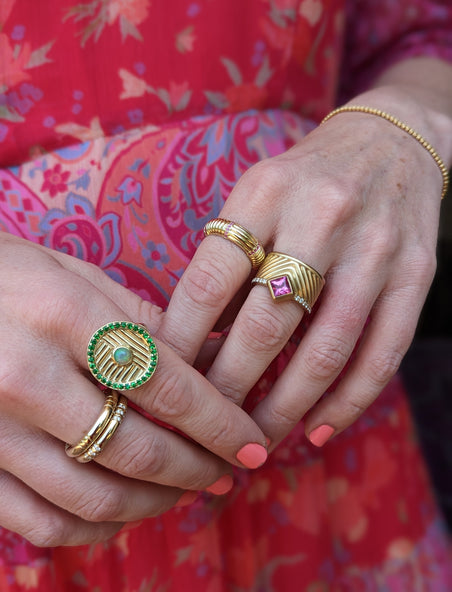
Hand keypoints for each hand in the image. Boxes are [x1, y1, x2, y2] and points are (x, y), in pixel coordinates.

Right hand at [0, 233, 266, 545]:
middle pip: (138, 450)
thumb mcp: (74, 275)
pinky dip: (92, 529)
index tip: (254, 445)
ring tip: (180, 492)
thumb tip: (210, 357)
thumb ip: (142, 320)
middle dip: (197, 471)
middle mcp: (28, 377)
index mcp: (65, 316)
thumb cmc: (8, 275)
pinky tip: (120, 511)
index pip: (167, 386)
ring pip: (93, 499)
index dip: (221, 425)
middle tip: (226, 472)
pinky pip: (41, 523)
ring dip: (154, 505)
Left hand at [159, 86, 446, 449]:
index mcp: (266, 192)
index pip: (210, 279)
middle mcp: (323, 216)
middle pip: (265, 324)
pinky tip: (318, 430)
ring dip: (286, 408)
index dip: (181, 340)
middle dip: (230, 388)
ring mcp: (376, 248)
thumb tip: (193, 344)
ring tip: (255, 441)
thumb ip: (225, 262)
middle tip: (207, 426)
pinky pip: (381, 354)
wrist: (390, 144)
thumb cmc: (306, 179)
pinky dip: (347, 403)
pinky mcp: (417, 274)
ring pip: (325, 350)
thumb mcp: (255, 197)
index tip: (161, 381)